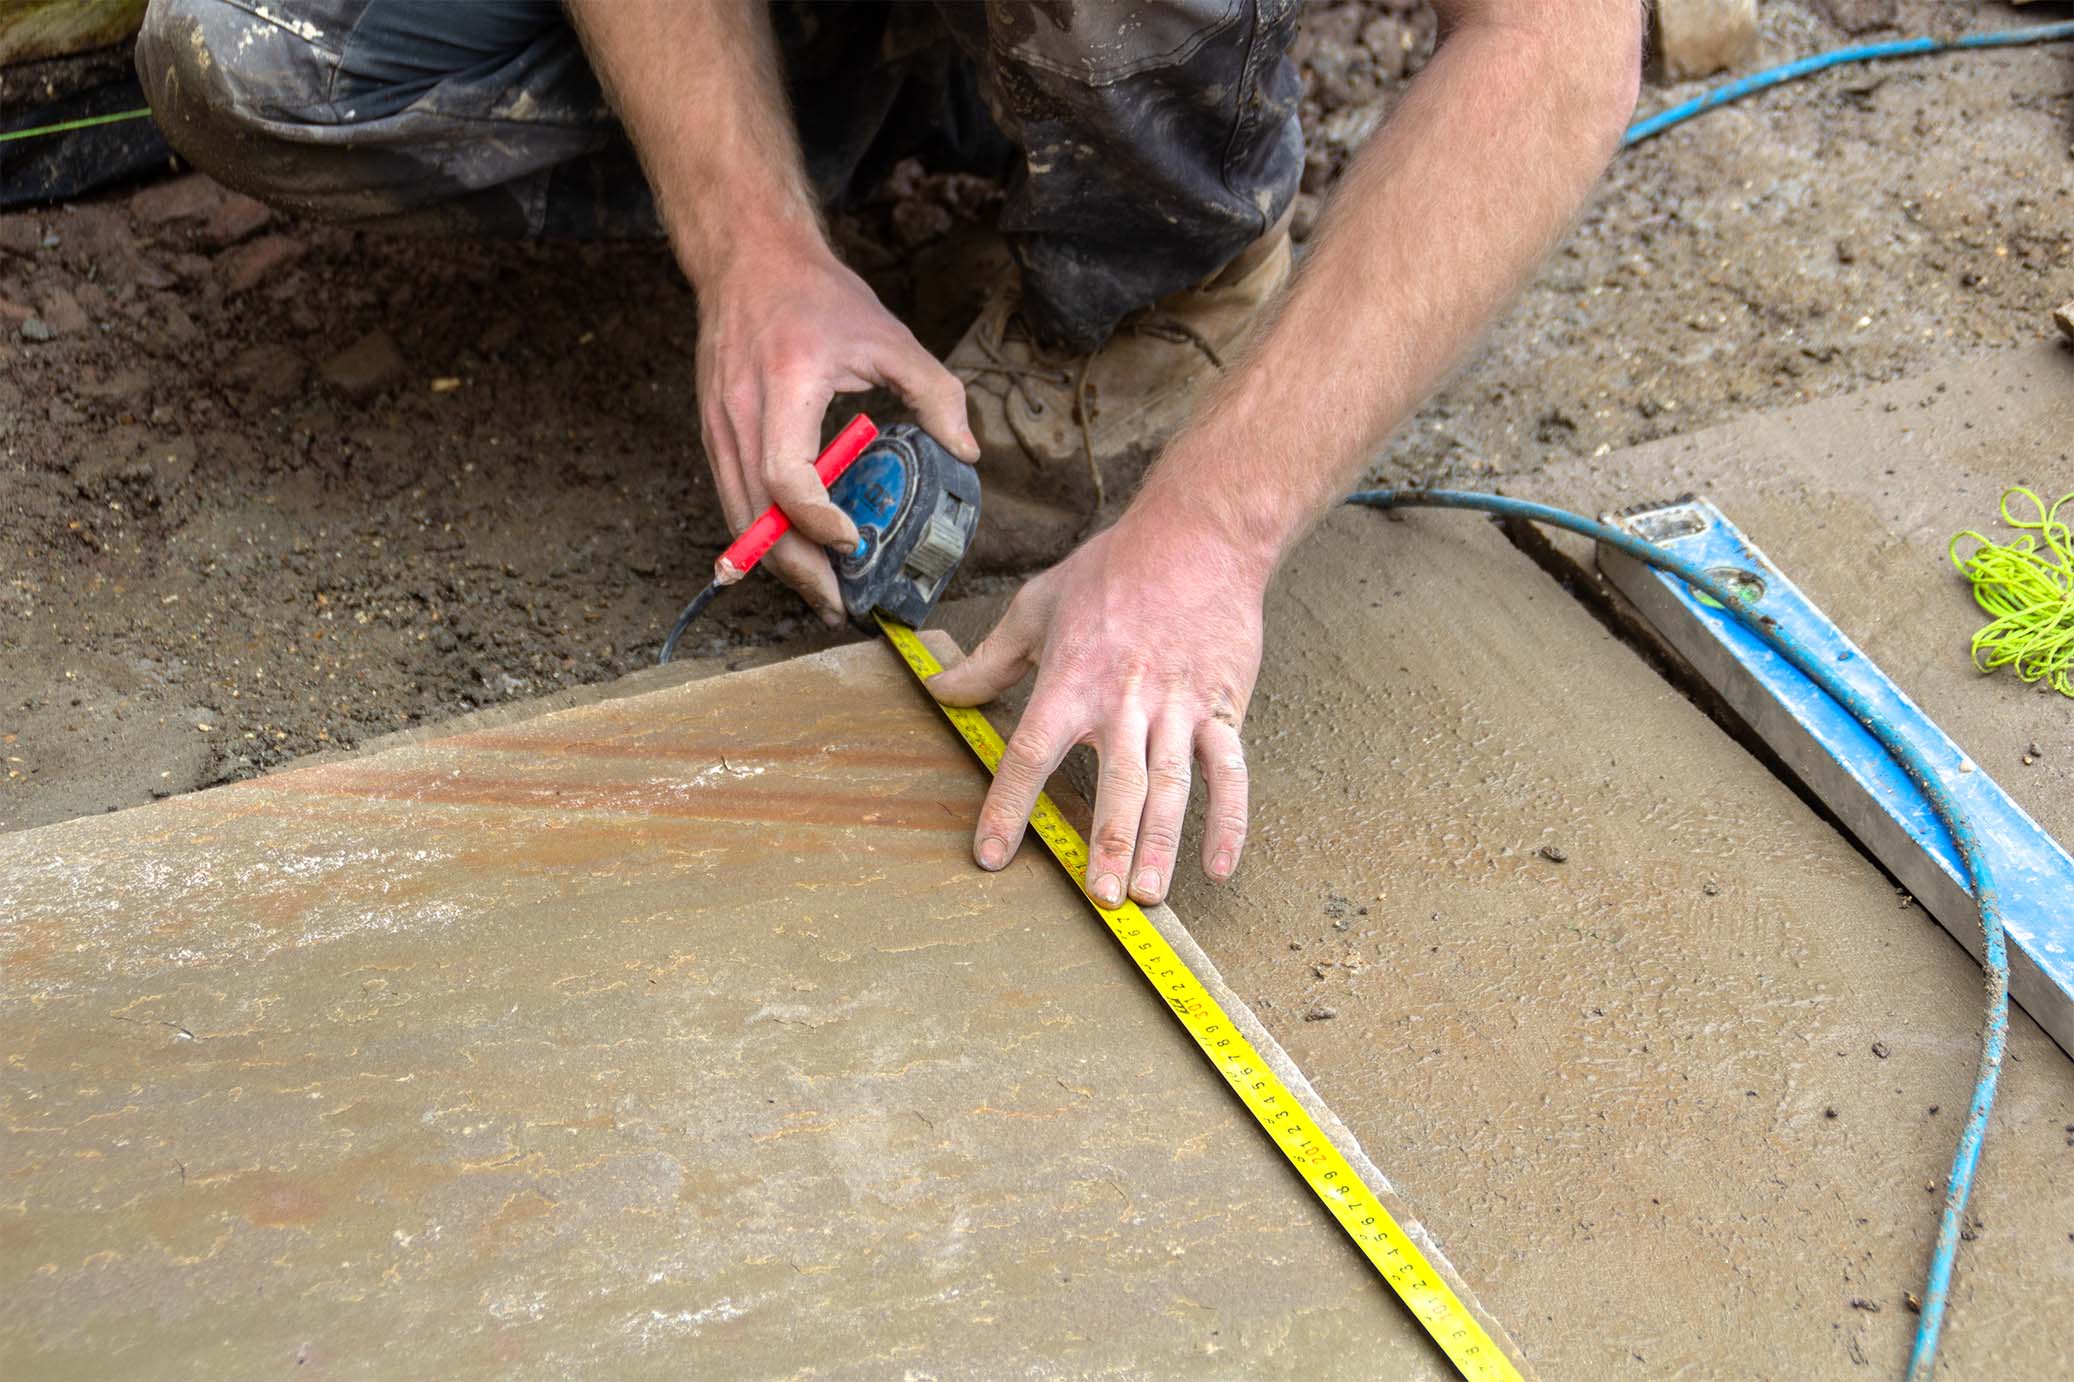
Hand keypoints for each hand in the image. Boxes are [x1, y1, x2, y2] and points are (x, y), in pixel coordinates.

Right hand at [695, 240, 978, 621]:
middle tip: (840, 603)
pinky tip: (792, 559)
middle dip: (798, 568)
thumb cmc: (816, 296)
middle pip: (756, 515)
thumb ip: (935, 393)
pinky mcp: (713, 435)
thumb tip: (966, 452)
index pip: (784, 474)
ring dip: (777, 565)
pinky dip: (760, 538)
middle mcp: (740, 414)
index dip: (815, 518)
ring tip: (821, 595)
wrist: (749, 260)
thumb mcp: (889, 337)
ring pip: (738, 518)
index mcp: (785, 386)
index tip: (851, 540)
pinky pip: (732, 501)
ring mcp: (718, 427)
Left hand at [926, 512, 1267, 906]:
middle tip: (1099, 896)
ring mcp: (1178, 705)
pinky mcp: (1223, 706)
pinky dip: (1229, 820)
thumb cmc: (1114, 571)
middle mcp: (1126, 699)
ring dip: (1161, 842)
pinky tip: (1218, 866)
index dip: (1009, 805)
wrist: (1199, 537)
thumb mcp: (1037, 605)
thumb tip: (938, 690)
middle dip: (1107, 841)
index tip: (991, 854)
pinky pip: (1229, 771)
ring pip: (1171, 784)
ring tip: (1146, 894)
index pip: (1032, 751)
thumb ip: (989, 660)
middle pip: (1115, 781)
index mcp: (1072, 678)